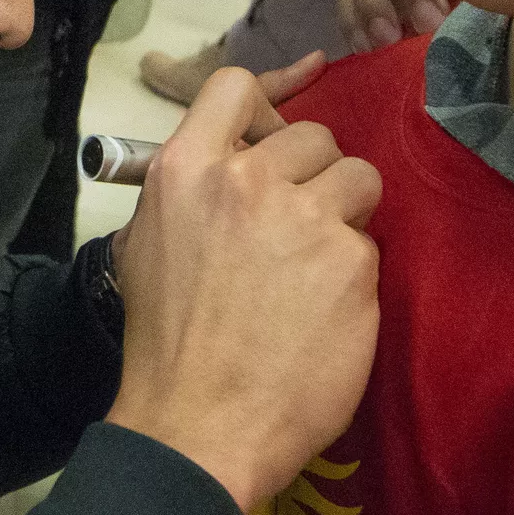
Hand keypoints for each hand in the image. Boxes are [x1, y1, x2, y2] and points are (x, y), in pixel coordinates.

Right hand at [107, 65, 380, 514]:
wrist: (197, 428)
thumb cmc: (164, 343)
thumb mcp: (145, 245)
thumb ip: (189, 192)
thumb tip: (229, 165)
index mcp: (187, 170)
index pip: (236, 87)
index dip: (264, 107)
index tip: (273, 138)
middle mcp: (247, 181)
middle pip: (312, 135)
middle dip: (312, 175)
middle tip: (297, 226)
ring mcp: (306, 219)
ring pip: (358, 176)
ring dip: (345, 212)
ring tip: (319, 263)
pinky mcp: (353, 264)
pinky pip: (369, 244)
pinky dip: (353, 274)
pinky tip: (325, 313)